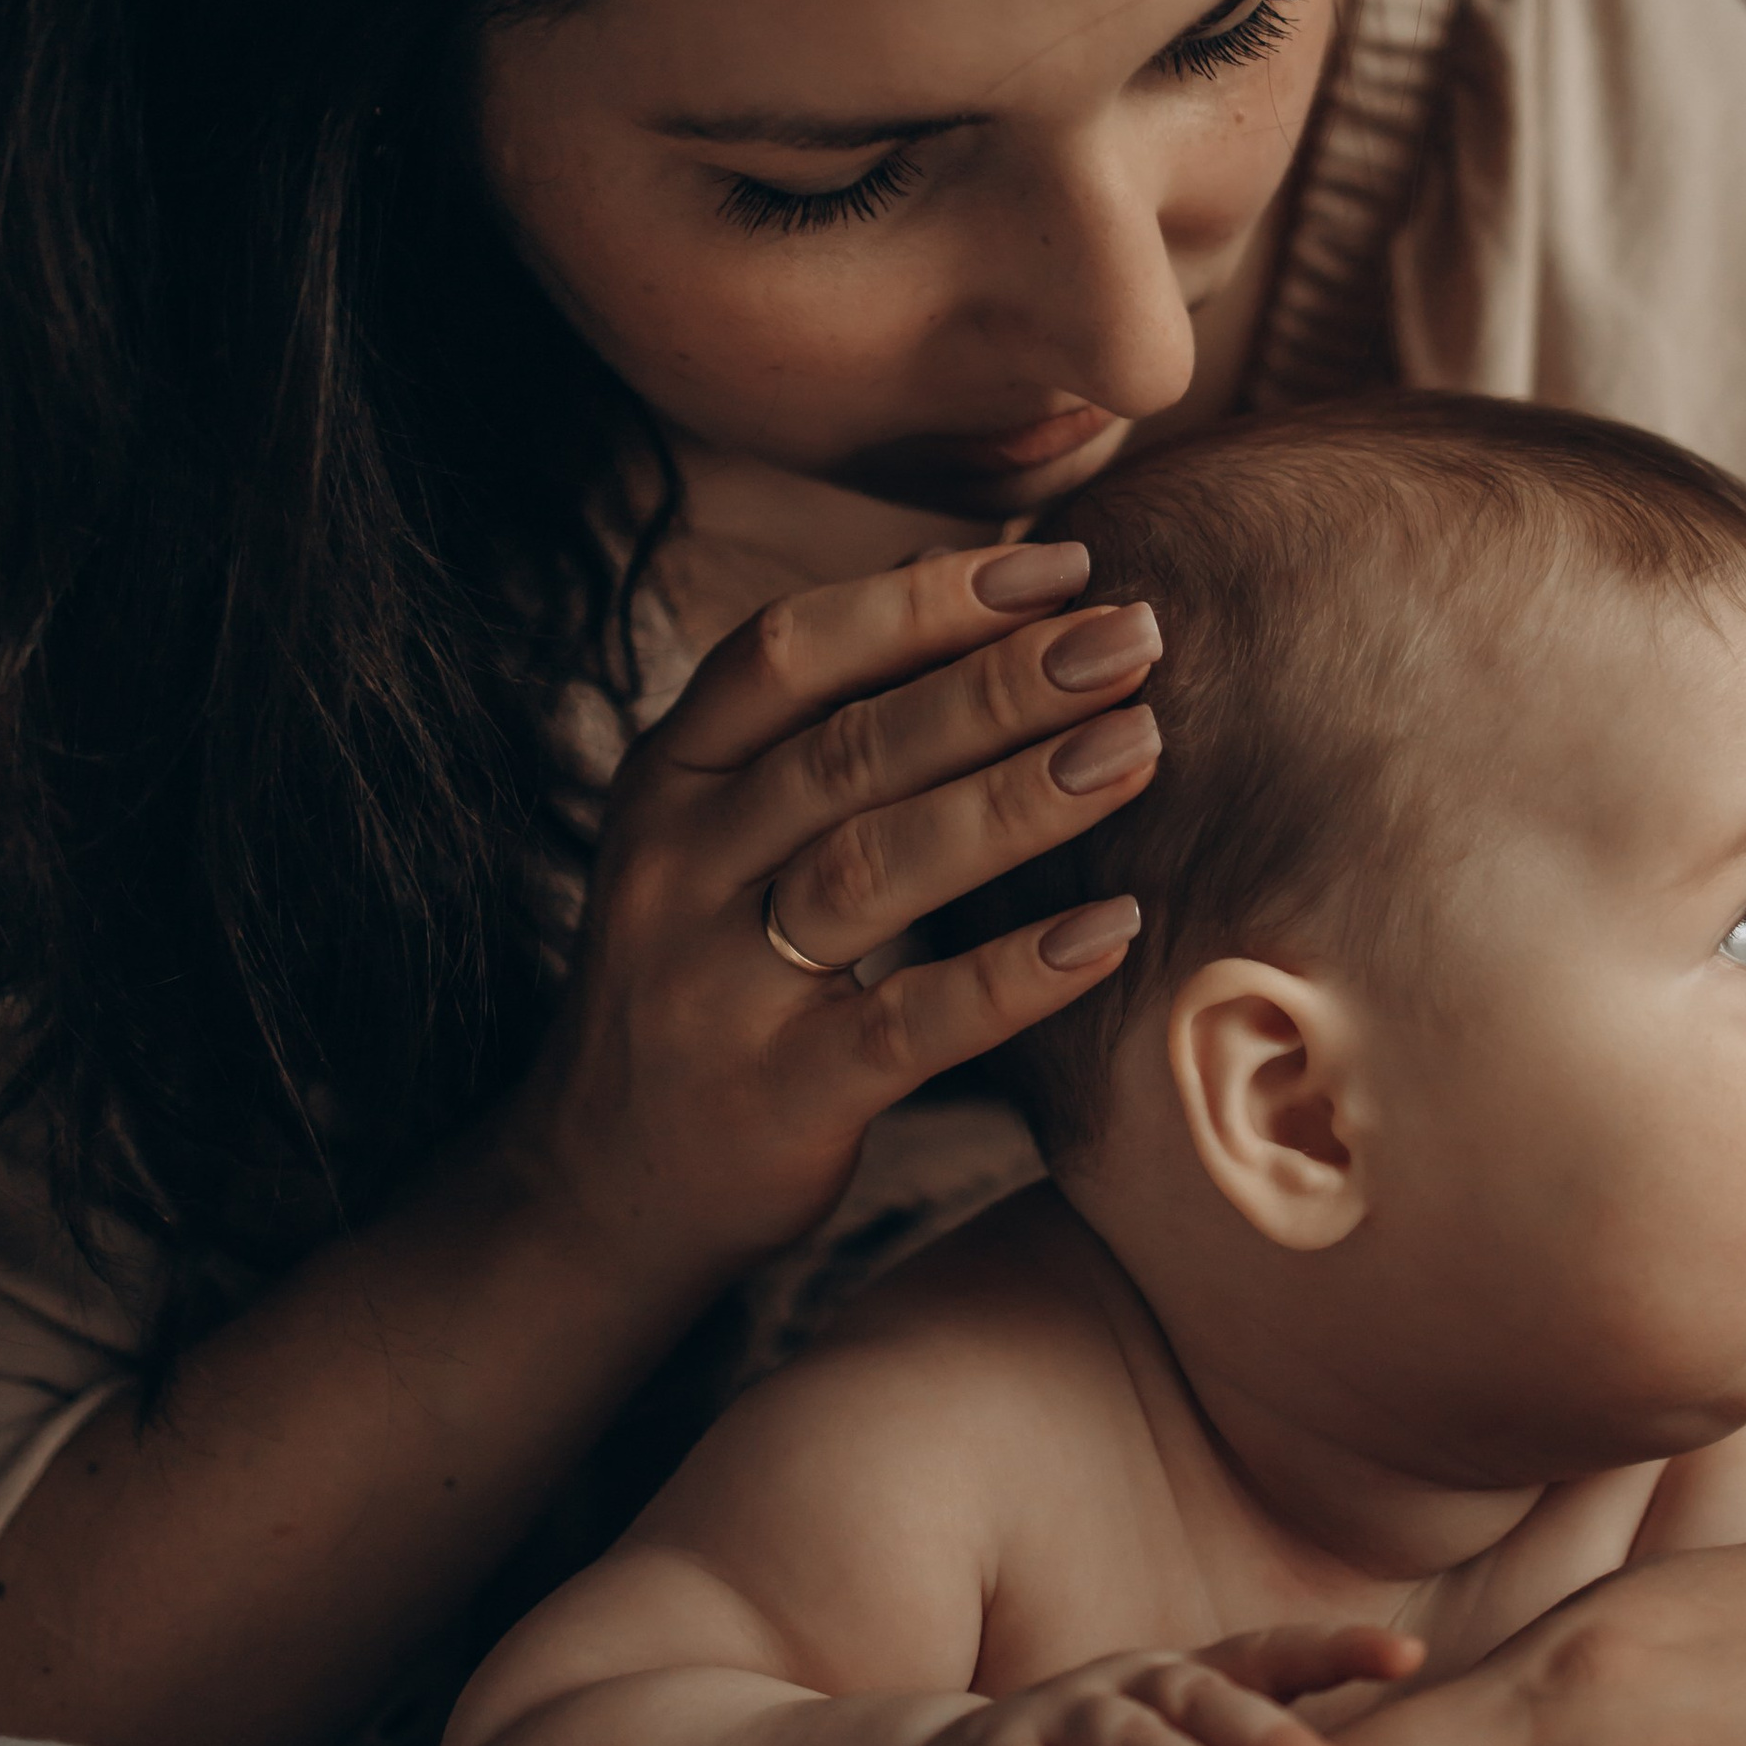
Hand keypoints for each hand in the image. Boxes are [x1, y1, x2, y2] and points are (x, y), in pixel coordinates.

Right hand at [506, 541, 1163, 1284]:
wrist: (604, 1182)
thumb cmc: (706, 968)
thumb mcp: (720, 824)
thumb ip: (816, 709)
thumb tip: (940, 562)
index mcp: (670, 778)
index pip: (789, 653)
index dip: (925, 600)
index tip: (1061, 566)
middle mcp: (678, 867)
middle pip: (848, 750)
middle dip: (999, 683)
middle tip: (1133, 638)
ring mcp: (717, 986)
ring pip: (874, 869)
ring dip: (1018, 801)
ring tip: (1140, 749)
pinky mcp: (778, 1096)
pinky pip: (909, 1025)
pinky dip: (1014, 975)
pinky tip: (1111, 930)